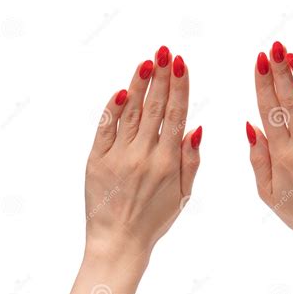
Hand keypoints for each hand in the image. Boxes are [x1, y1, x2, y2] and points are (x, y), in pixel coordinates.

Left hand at [65, 46, 201, 293]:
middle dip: (161, 77)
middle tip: (165, 52)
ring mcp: (118, 155)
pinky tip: (122, 91)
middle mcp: (143, 154)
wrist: (119, 240)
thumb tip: (196, 127)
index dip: (180, 87)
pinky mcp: (96, 160)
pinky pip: (105, 129)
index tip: (181, 65)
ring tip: (147, 63)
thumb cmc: (155, 220)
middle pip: (154, 107)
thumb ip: (191, 159)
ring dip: (139, 85)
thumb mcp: (184, 194)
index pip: (176, 115)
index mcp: (167, 161)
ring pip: (131, 113)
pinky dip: (113, 109)